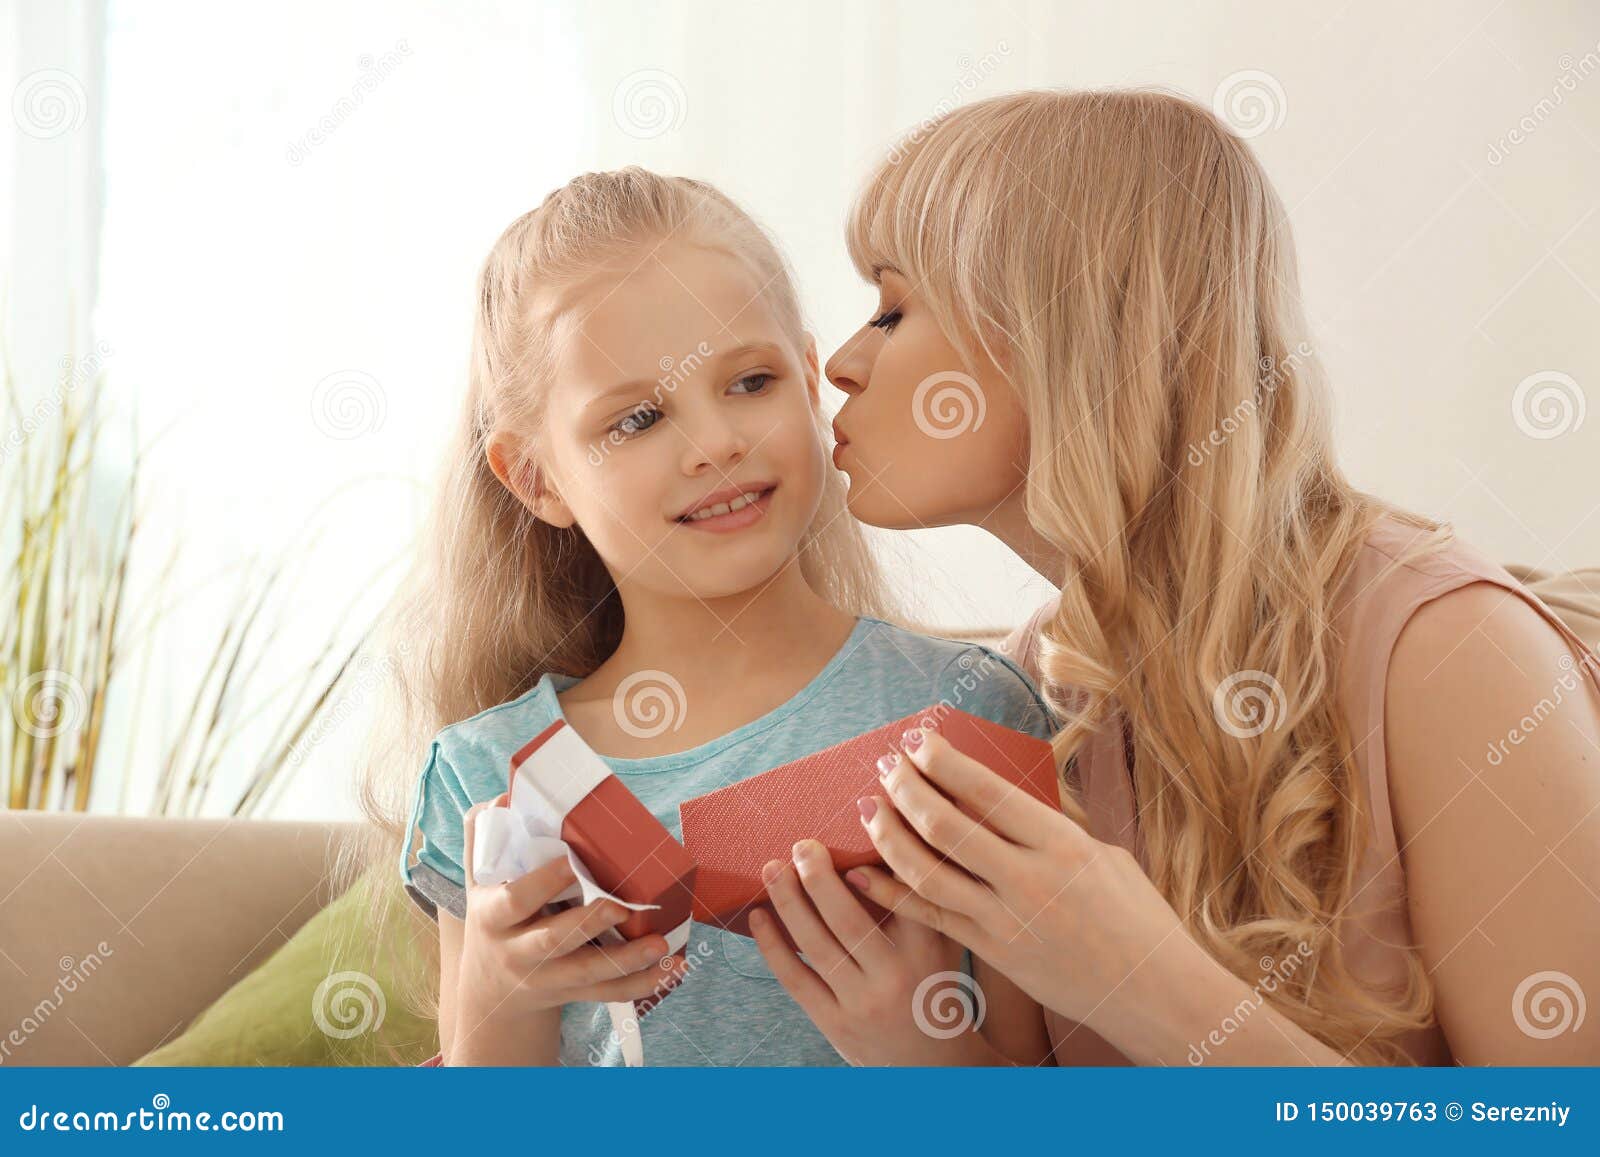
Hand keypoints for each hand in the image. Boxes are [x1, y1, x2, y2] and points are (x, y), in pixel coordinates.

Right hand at [455, 799, 687, 1028]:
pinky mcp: (573, 993)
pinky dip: (642, 983)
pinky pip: (609, 993)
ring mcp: (547, 978)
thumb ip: (483, 837)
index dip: (543, 882)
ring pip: (588, 974)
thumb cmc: (494, 920)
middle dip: (588, 924)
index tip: (572, 861)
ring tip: (660, 943)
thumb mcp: (478, 882)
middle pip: (553, 942)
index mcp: (494, 918)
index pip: (516, 900)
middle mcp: (518, 953)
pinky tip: (673, 969)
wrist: (489, 991)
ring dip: (627, 960)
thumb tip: (501, 796)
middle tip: (621, 907)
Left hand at [748, 836, 986, 1065]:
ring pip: (816, 945)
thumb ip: (925, 899)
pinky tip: (758, 915)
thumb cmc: (937, 989)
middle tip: (802, 844)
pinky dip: (772, 945)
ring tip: (772, 868)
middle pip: (848, 918)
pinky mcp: (834, 1023)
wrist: (934, 1066)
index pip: (903, 897)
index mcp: (928, 951)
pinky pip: (795, 978)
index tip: (860, 822)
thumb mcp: (948, 944)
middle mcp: (895, 978)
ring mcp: (861, 1003)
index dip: (879, 862)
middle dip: (819, 876)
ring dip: (789, 901)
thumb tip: (895, 838)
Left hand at [849, 726, 1203, 1041]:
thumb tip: (999, 802)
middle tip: (885, 768)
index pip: (986, 791)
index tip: (915, 741)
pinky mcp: (993, 953)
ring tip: (868, 809)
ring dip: (889, 836)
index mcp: (1061, 844)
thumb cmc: (1136, 917)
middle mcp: (1029, 879)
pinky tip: (864, 874)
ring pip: (927, 871)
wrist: (1154, 993)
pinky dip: (890, 894)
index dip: (943, 762)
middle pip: (946, 825)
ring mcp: (1006, 920)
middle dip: (906, 790)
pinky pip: (930, 918)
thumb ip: (1049, 830)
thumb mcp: (1103, 856)